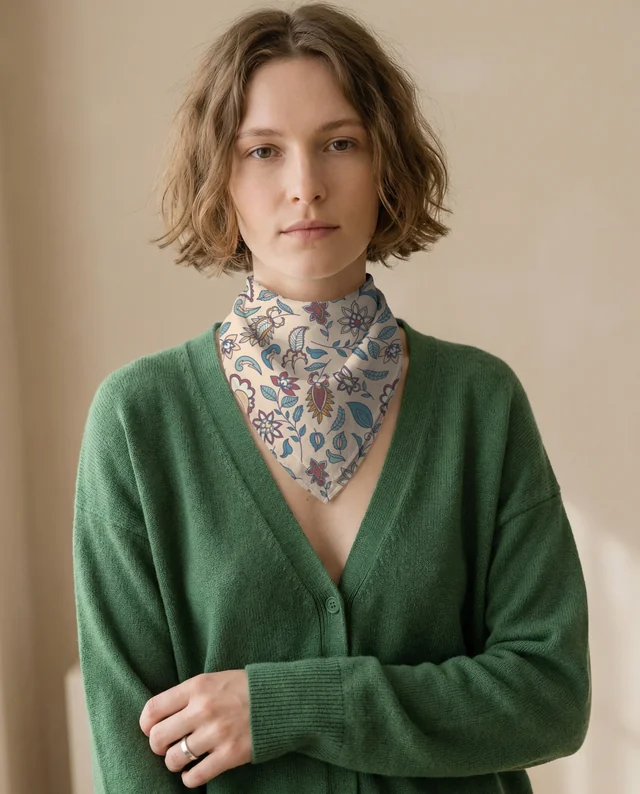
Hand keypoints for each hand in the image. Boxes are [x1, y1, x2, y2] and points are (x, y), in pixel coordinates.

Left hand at [139, 670, 251, 787]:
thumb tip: (160, 716)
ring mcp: (216, 733)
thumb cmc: (244, 689)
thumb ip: (188, 695)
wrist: (281, 699)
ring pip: (173, 759)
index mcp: (197, 687)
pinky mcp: (229, 755)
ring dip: (173, 763)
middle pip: (157, 738)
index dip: (145, 724)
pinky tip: (194, 771)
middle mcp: (203, 709)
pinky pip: (194, 777)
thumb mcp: (214, 679)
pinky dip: (189, 778)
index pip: (153, 709)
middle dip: (158, 746)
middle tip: (168, 746)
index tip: (150, 729)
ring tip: (182, 759)